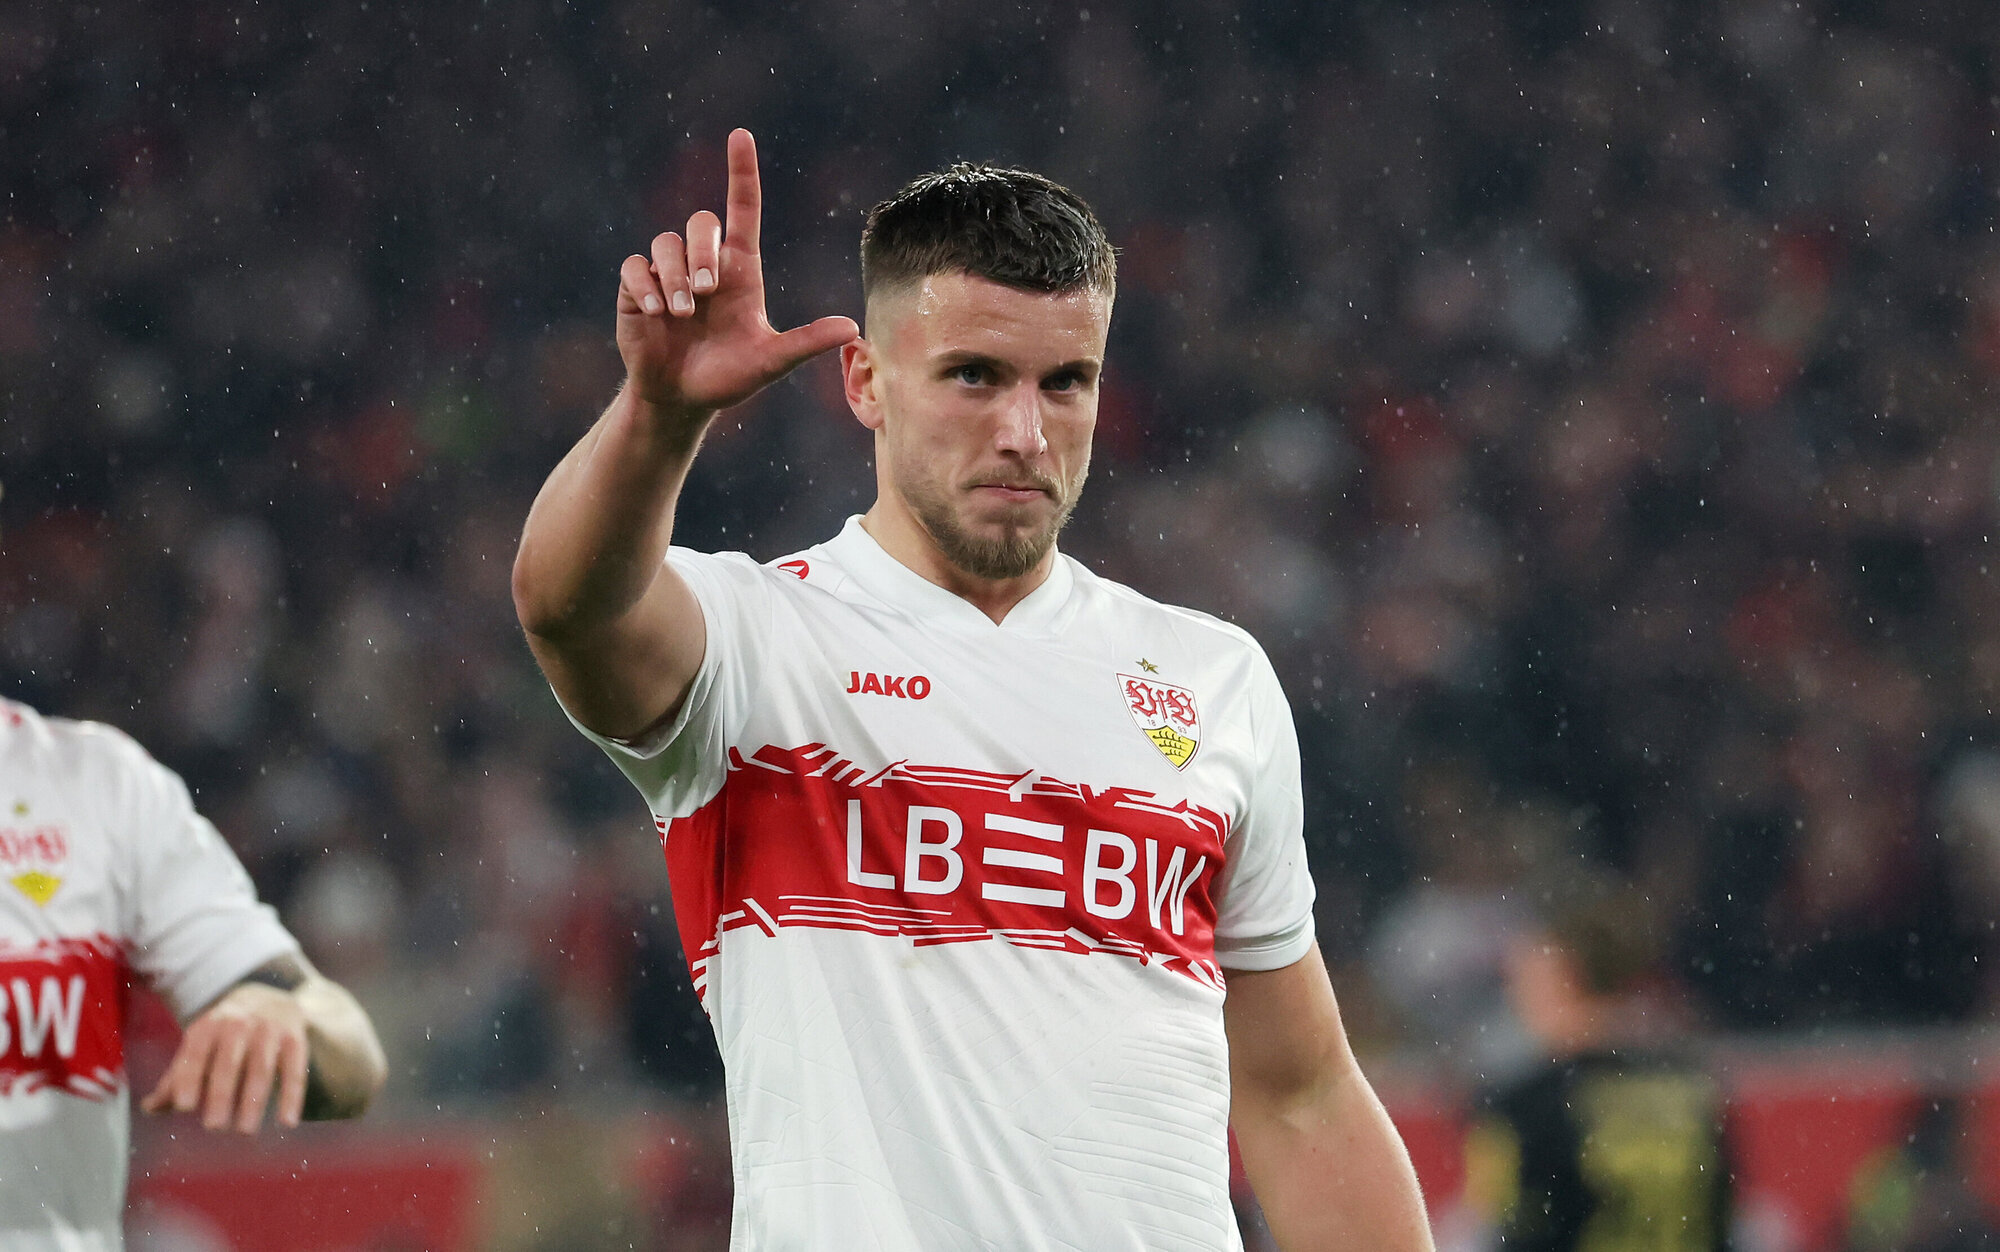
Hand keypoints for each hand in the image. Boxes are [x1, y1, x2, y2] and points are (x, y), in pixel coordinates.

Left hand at [140, 982, 309, 1131]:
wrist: (271, 996)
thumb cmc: (224, 1034)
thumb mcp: (200, 1044)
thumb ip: (177, 1077)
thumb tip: (149, 1109)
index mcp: (208, 1026)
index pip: (195, 1053)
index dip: (189, 1078)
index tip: (184, 1106)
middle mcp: (239, 1024)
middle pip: (229, 1062)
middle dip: (221, 1094)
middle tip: (213, 1127)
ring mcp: (269, 1030)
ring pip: (262, 1068)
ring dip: (253, 1100)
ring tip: (244, 1131)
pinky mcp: (295, 1039)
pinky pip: (295, 1070)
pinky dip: (292, 1096)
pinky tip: (287, 1122)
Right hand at [618, 129, 857, 419]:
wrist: (683, 398)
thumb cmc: (729, 377)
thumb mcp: (770, 361)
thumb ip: (806, 342)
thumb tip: (852, 328)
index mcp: (740, 269)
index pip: (742, 208)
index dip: (741, 171)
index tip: (740, 135)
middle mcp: (705, 264)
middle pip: (701, 222)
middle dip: (703, 252)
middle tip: (707, 293)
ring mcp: (669, 275)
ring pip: (666, 243)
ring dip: (676, 277)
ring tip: (683, 314)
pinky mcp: (637, 289)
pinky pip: (636, 267)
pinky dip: (647, 286)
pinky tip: (656, 312)